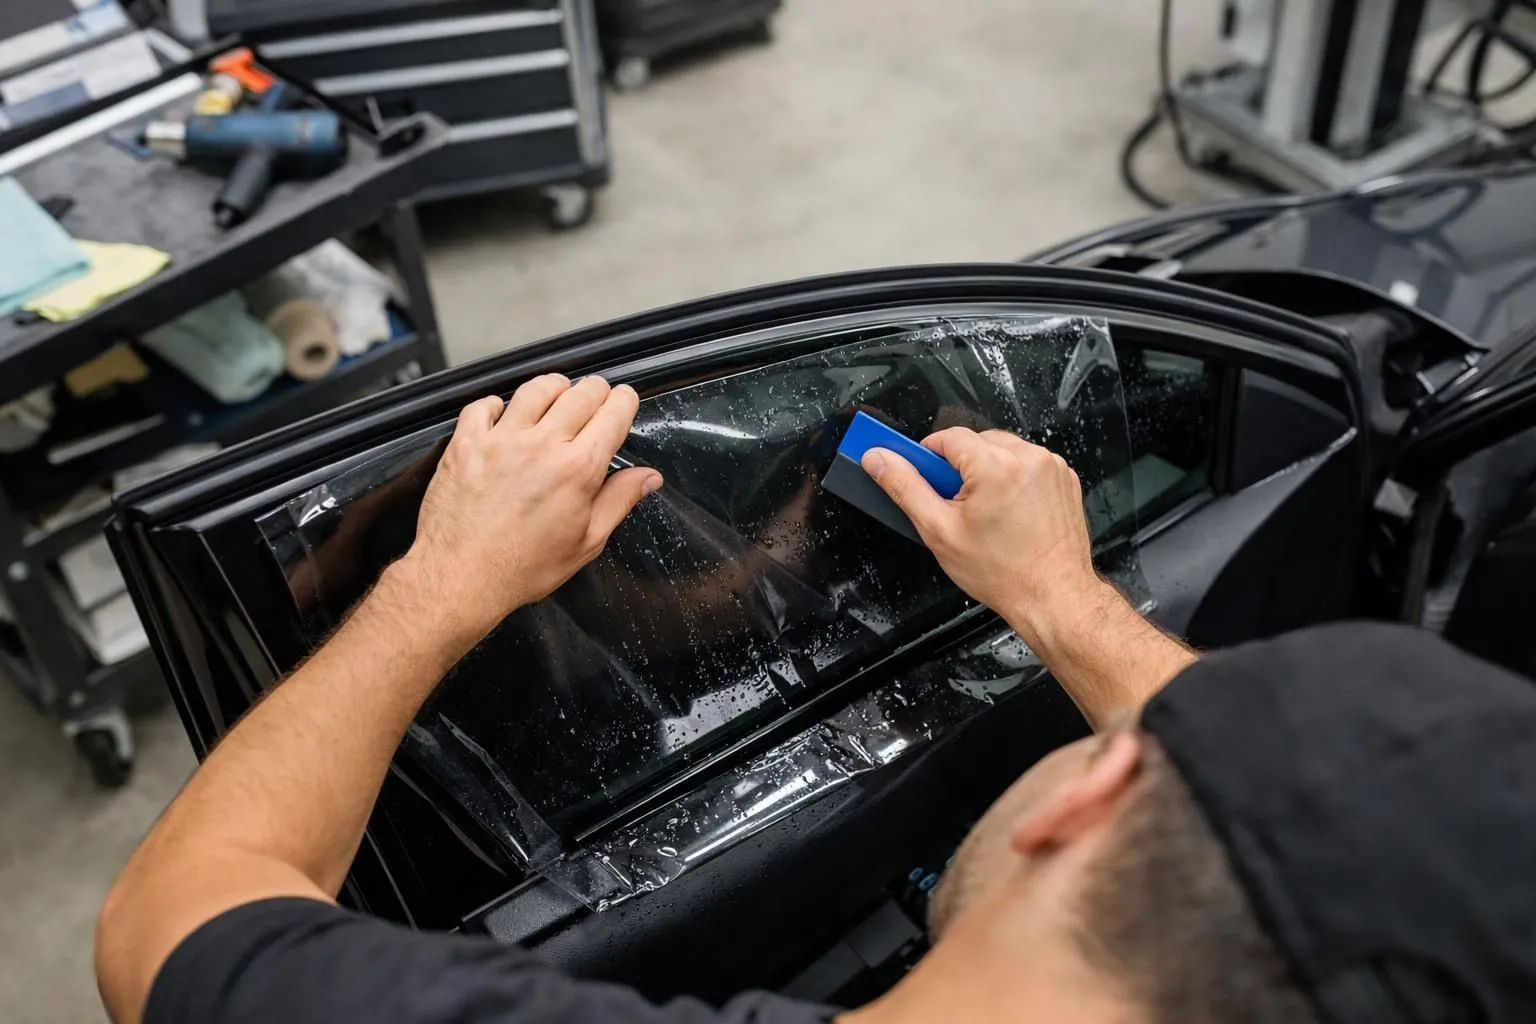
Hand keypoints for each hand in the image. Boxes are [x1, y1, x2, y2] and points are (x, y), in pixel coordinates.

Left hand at [392, 374, 661, 642]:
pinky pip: (485, 404)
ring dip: (554, 388)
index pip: (614, 411)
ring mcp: (501, 439)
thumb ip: (619, 501)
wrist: (460, 577)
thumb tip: (648, 477)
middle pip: (581, 392)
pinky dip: (499, 404)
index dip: (625, 402)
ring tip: (557, 398)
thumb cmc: (524, 567)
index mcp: (578, 468)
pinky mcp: (466, 442)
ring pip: (537, 388)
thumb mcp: (586, 542)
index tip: (623, 404)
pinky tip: (505, 416)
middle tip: (596, 402)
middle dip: (596, 391)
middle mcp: (542, 444)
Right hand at [861, 428, 1102, 640]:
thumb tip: (880, 460)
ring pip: (1003, 451)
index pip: (948, 436)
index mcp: (996, 466)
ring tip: (986, 512)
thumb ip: (905, 488)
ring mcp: (1051, 467)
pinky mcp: (1064, 478)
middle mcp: (1028, 459)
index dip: (928, 454)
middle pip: (977, 442)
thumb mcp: (939, 531)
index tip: (921, 472)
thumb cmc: (1004, 573)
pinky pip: (1027, 464)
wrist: (1053, 596)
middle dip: (960, 467)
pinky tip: (1009, 512)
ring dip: (988, 471)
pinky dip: (1013, 479)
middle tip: (955, 504)